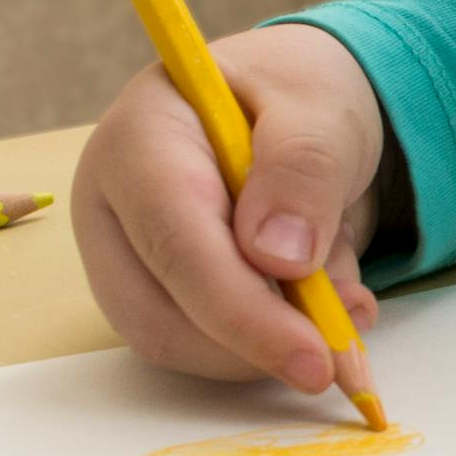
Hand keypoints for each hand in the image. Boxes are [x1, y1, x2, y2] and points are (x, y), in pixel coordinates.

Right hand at [73, 23, 406, 392]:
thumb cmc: (298, 98)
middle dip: (258, 347)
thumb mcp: (322, 108)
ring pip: (183, 347)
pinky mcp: (158, 297)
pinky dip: (272, 346)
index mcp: (138, 139)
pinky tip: (318, 304)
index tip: (314, 357)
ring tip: (341, 298)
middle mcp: (113, 207)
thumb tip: (277, 256)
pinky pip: (208, 351)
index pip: (175, 244)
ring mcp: (128, 259)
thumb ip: (305, 168)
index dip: (244, 312)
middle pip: (160, 316)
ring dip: (272, 348)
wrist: (299, 115)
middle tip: (342, 352)